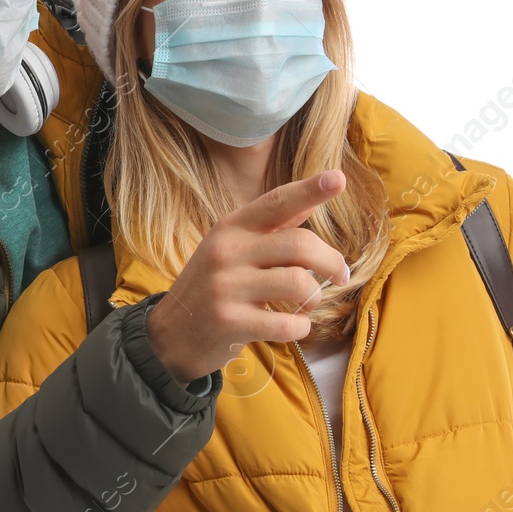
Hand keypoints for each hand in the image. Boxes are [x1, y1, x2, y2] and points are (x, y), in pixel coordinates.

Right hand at [146, 172, 349, 382]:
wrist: (172, 333)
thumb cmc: (213, 286)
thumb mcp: (231, 249)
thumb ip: (268, 229)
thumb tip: (308, 201)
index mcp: (231, 227)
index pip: (276, 202)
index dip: (309, 190)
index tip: (337, 178)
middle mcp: (227, 251)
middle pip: (299, 245)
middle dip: (331, 261)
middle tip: (340, 275)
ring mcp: (226, 287)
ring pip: (298, 283)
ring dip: (315, 297)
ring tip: (308, 303)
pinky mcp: (230, 321)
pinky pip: (287, 324)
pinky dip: (301, 326)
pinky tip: (294, 325)